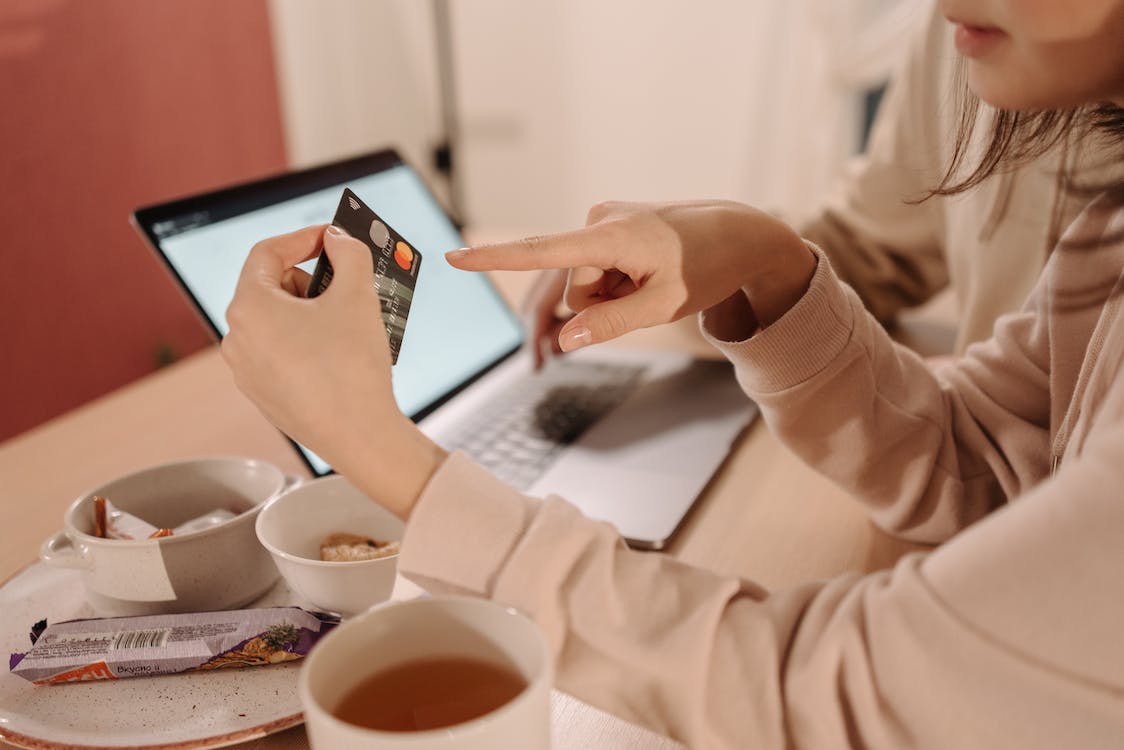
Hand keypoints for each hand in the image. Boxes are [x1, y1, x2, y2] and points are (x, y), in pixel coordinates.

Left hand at [222, 224, 444, 518]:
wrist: (359, 436)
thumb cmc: (352, 366)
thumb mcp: (358, 295)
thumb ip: (348, 253)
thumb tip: (338, 240)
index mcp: (249, 307)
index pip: (268, 252)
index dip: (303, 237)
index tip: (332, 236)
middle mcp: (237, 338)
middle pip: (273, 287)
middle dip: (312, 280)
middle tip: (348, 284)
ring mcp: (247, 370)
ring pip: (279, 321)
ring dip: (313, 312)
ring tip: (350, 321)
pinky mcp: (264, 394)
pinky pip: (282, 352)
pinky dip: (309, 342)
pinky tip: (340, 352)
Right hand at [446, 201, 815, 349]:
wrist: (741, 233)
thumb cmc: (709, 267)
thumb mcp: (665, 306)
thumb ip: (612, 323)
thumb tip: (566, 340)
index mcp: (610, 236)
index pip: (541, 253)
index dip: (495, 260)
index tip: (455, 258)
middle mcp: (598, 220)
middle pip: (574, 289)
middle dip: (603, 305)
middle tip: (650, 297)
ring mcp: (603, 221)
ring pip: (585, 283)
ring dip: (613, 295)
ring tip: (654, 282)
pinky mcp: (609, 226)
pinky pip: (597, 269)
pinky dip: (618, 283)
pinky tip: (648, 274)